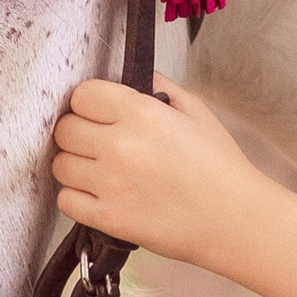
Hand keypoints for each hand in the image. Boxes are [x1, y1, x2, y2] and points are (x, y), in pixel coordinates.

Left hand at [50, 77, 255, 264]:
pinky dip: (76, 197)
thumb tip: (132, 75)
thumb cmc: (221, 167)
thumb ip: (160, 86)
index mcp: (143, 113)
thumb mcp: (197, 112)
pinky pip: (66, 200)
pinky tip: (97, 194)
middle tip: (97, 143)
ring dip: (75, 165)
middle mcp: (121, 146)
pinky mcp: (109, 218)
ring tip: (99, 170)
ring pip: (60, 165)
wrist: (236, 220)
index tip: (98, 113)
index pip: (82, 95)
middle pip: (65, 129)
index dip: (88, 103)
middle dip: (78, 133)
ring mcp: (112, 184)